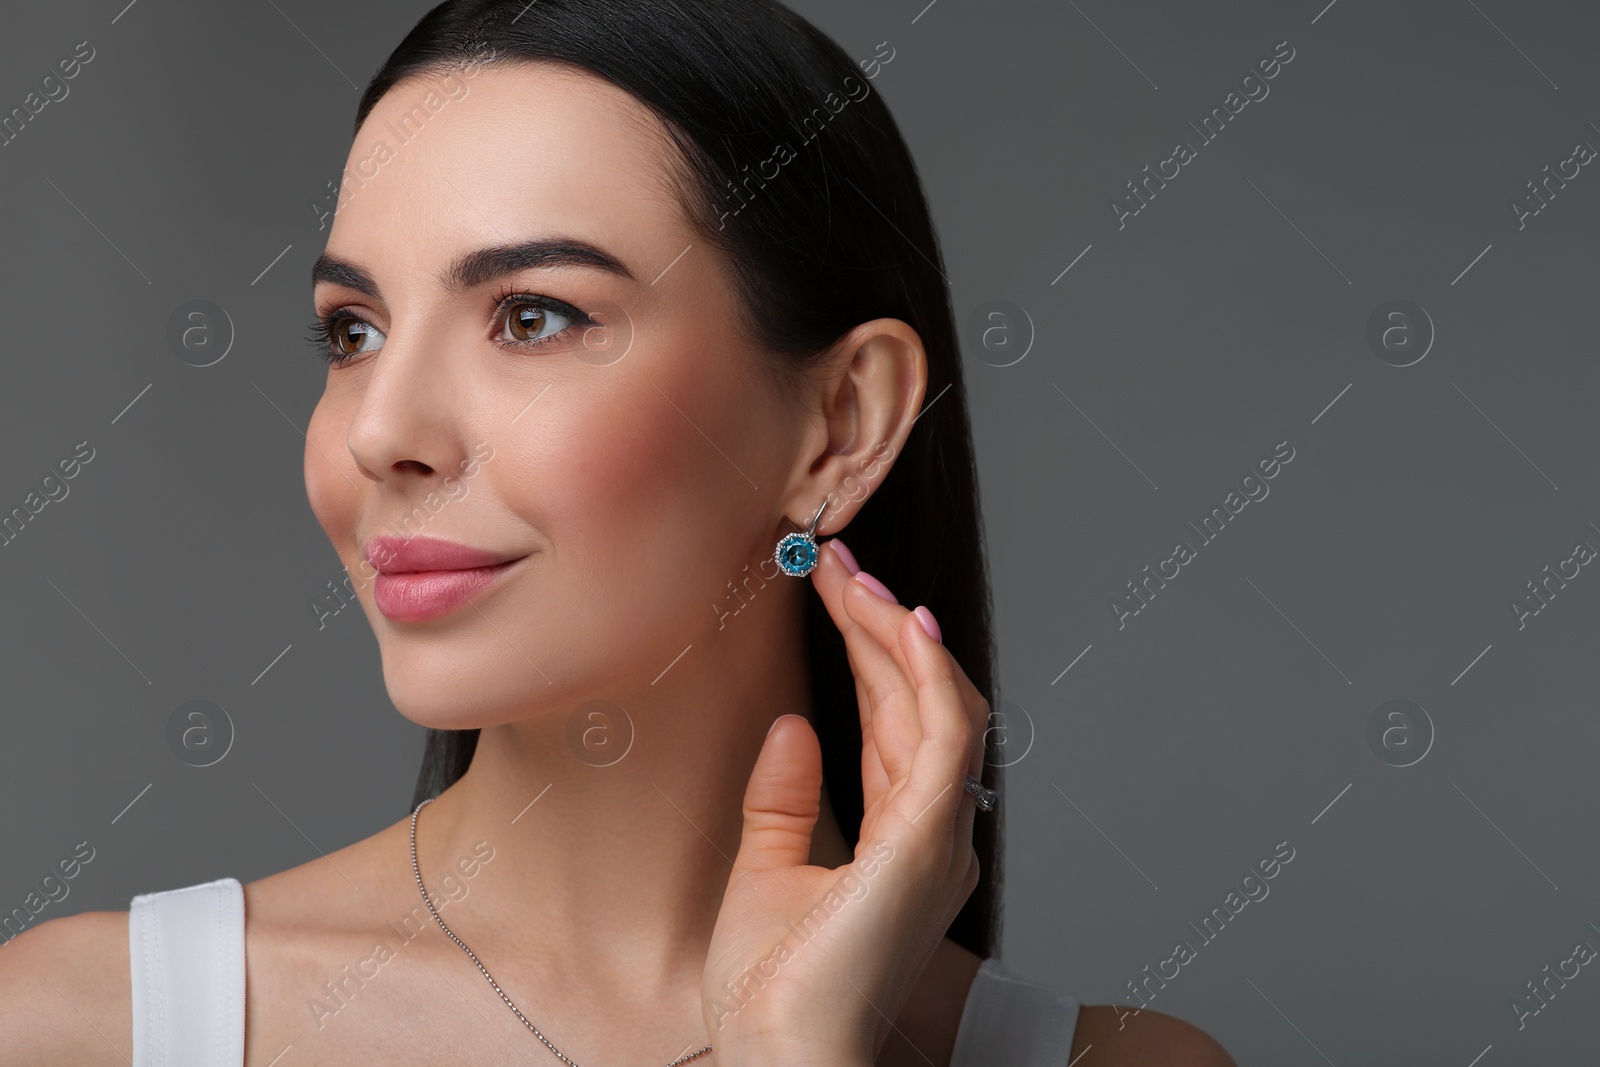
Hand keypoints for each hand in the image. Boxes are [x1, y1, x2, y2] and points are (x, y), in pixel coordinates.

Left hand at [701, 537, 988, 1065]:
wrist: (777, 1053)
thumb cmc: (773, 987)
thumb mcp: (767, 869)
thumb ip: (786, 798)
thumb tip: (792, 725)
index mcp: (903, 841)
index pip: (896, 722)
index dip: (870, 652)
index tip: (835, 592)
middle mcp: (934, 833)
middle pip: (918, 702)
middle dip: (880, 625)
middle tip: (838, 563)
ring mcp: (939, 835)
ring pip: (938, 704)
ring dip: (898, 633)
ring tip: (856, 576)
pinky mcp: (927, 839)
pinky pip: (942, 734)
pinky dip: (928, 672)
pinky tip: (901, 621)